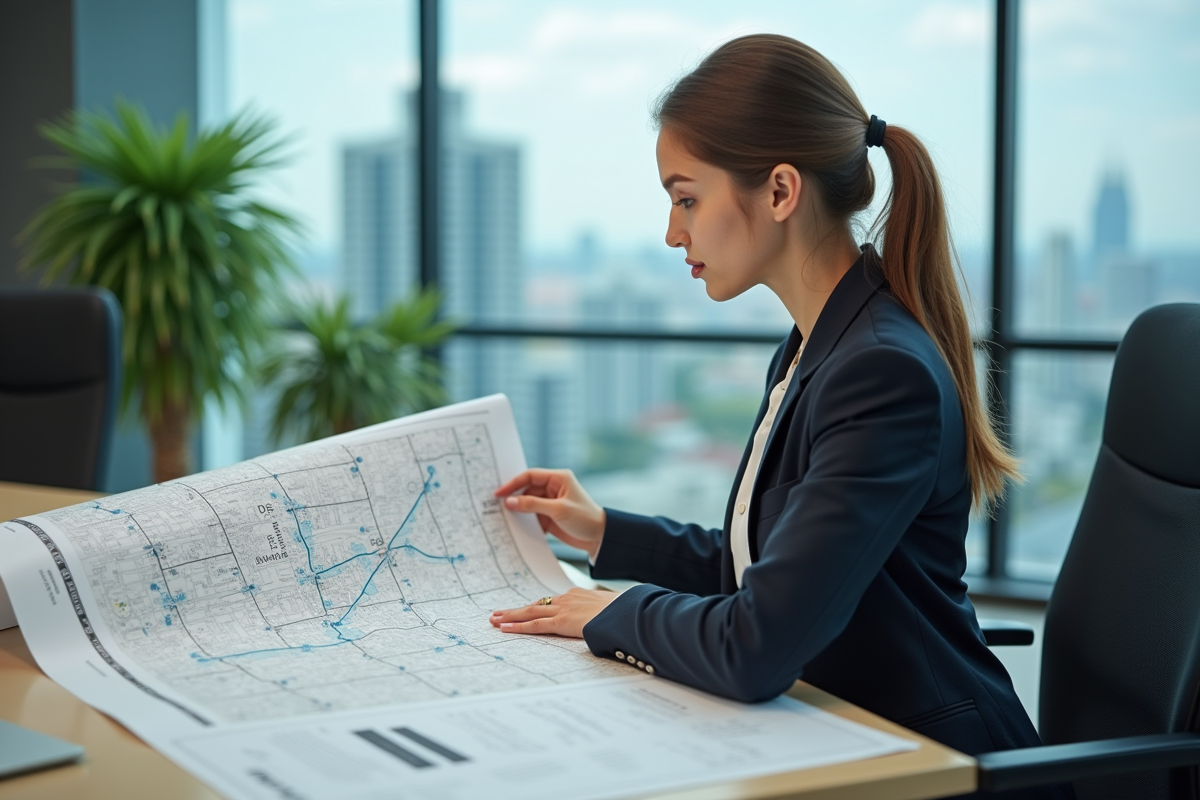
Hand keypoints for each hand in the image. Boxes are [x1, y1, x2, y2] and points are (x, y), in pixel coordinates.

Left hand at [489, 587, 618, 638]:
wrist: (630, 611)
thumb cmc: (628, 611)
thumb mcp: (616, 610)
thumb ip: (607, 615)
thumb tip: (613, 622)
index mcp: (581, 595)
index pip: (553, 601)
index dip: (538, 607)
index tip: (525, 610)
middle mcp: (569, 598)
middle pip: (537, 604)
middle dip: (516, 609)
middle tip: (498, 613)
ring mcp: (564, 609)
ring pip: (530, 612)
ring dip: (510, 616)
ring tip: (494, 620)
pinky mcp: (563, 621)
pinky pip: (535, 625)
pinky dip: (518, 627)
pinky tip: (504, 629)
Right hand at [494, 469, 605, 559]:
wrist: (599, 538)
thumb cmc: (585, 518)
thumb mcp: (558, 510)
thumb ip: (533, 504)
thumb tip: (510, 501)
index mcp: (558, 478)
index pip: (530, 476)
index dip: (513, 483)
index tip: (499, 493)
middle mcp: (553, 488)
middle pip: (527, 490)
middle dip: (514, 498)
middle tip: (497, 507)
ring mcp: (550, 502)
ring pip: (528, 503)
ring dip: (518, 511)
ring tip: (503, 519)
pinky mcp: (549, 516)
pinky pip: (532, 516)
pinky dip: (525, 521)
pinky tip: (516, 528)